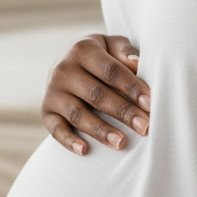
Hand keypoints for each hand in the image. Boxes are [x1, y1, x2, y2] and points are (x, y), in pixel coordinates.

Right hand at [42, 34, 150, 154]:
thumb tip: (136, 63)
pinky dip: (68, 140)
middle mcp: (64, 69)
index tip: (150, 105)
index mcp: (83, 50)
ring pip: (78, 114)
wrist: (66, 63)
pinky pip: (56, 128)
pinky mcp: (46, 111)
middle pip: (97, 94)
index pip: (111, 71)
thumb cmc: (100, 57)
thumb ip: (124, 51)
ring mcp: (53, 92)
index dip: (131, 88)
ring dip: (100, 130)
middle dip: (123, 112)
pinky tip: (84, 150)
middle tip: (145, 127)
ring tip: (122, 142)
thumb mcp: (111, 46)